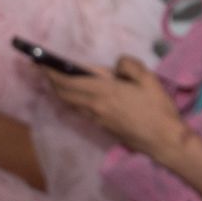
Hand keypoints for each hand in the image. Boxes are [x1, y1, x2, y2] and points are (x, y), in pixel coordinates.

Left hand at [43, 56, 190, 163]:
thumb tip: (115, 65)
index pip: (68, 79)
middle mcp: (94, 105)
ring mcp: (96, 118)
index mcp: (104, 91)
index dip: (51, 70)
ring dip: (57, 89)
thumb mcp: (148, 78)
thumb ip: (129, 65)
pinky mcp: (101, 126)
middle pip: (62, 92)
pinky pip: (78, 109)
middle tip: (41, 67)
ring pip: (68, 102)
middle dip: (49, 78)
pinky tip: (74, 93)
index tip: (39, 60)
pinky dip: (69, 99)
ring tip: (54, 78)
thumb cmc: (158, 108)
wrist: (163, 140)